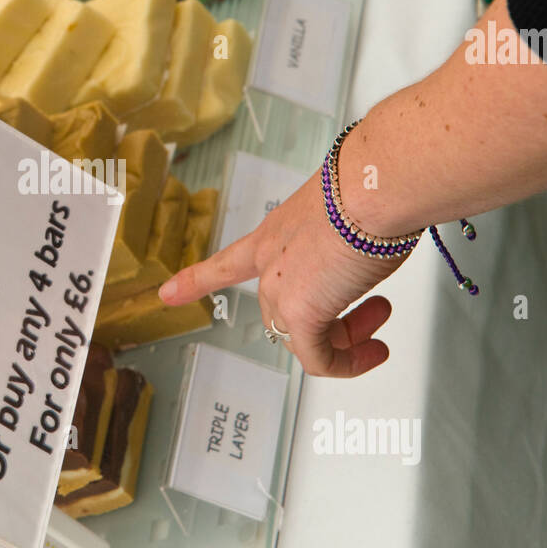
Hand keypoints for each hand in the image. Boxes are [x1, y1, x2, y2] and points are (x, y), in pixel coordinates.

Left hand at [158, 173, 404, 376]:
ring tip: (379, 320)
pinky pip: (319, 358)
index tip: (167, 292)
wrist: (374, 184)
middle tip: (373, 309)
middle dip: (333, 318)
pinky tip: (373, 352)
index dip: (198, 278)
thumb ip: (347, 230)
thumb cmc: (372, 187)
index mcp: (275, 232)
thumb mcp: (348, 209)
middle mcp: (271, 260)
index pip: (228, 261)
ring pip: (302, 335)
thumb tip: (374, 233)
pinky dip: (348, 363)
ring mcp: (281, 287)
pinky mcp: (301, 312)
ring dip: (347, 337)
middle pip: (281, 309)